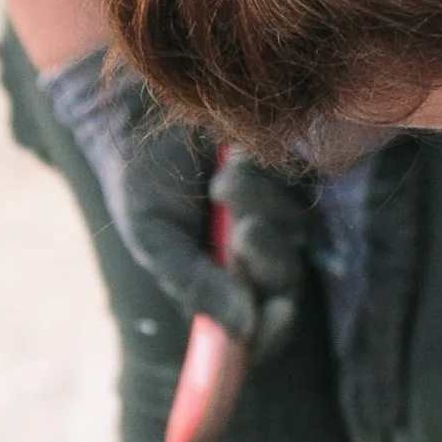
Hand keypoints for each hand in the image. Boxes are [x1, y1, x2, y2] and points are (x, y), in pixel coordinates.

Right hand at [40, 47, 302, 358]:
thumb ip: (194, 284)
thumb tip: (241, 331)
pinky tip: (234, 156)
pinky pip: (299, 187)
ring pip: (293, 232)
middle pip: (283, 281)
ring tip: (221, 179)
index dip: (271, 332)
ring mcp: (272, 214)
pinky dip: (267, 177)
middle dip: (267, 260)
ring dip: (260, 209)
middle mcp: (249, 256)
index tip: (273, 313)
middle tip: (242, 231)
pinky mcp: (288, 173)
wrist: (142, 109)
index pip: (255, 328)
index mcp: (215, 285)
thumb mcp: (154, 237)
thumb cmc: (141, 178)